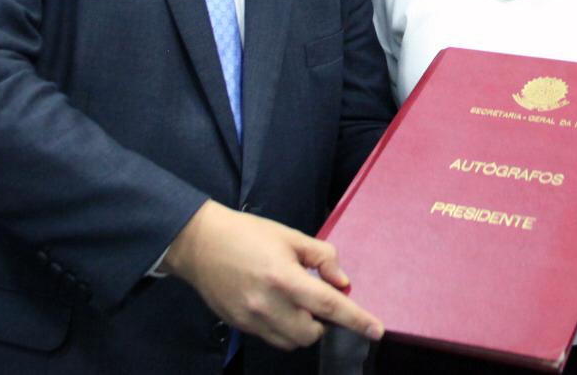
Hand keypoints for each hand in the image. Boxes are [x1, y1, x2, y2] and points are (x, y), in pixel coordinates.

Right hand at [163, 200, 383, 349]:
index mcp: (285, 278)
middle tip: (317, 299)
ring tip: (296, 302)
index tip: (376, 330)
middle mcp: (269, 305)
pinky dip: (284, 329)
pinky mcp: (240, 326)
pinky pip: (272, 339)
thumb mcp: (291, 237)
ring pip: (292, 342)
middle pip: (312, 333)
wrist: (200, 244)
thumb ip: (322, 259)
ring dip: (303, 328)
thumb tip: (342, 284)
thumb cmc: (248, 234)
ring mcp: (252, 319)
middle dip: (323, 322)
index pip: (330, 307)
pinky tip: (278, 307)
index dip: (357, 320)